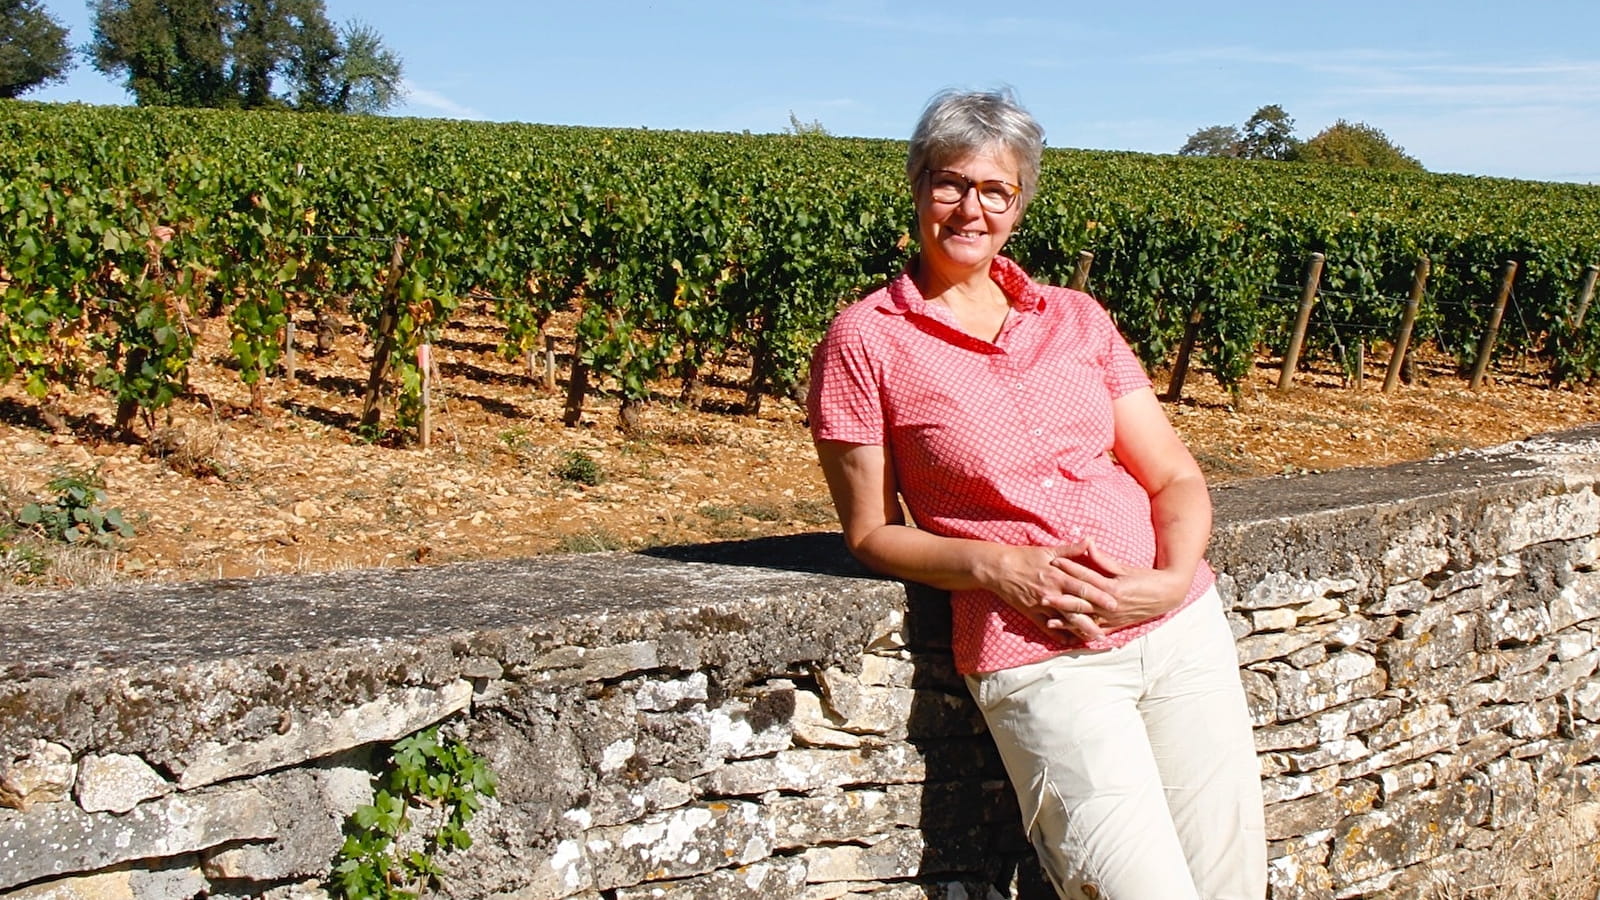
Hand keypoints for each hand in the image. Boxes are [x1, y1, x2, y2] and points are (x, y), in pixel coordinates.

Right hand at [979, 542, 1119, 642]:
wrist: (999, 568)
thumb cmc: (1024, 557)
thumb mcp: (1048, 551)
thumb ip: (1071, 549)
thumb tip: (1089, 541)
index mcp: (1058, 576)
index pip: (1083, 587)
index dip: (1099, 596)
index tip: (1114, 604)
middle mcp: (1051, 592)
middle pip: (1077, 608)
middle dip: (1094, 618)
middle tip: (1110, 627)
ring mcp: (1041, 604)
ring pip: (1064, 621)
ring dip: (1080, 630)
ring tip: (1094, 638)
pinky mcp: (1031, 613)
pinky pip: (1046, 627)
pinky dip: (1058, 635)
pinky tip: (1069, 642)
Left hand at [1048, 538, 1189, 629]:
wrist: (1166, 595)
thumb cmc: (1146, 579)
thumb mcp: (1125, 568)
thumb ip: (1103, 560)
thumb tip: (1088, 544)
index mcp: (1113, 587)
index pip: (1087, 576)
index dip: (1070, 568)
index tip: (1054, 561)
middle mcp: (1111, 605)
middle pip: (1082, 602)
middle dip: (1061, 599)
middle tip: (1042, 595)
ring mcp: (1113, 618)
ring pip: (1086, 620)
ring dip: (1067, 620)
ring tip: (1049, 619)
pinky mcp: (1116, 626)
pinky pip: (1095, 631)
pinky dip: (1081, 633)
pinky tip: (1067, 635)